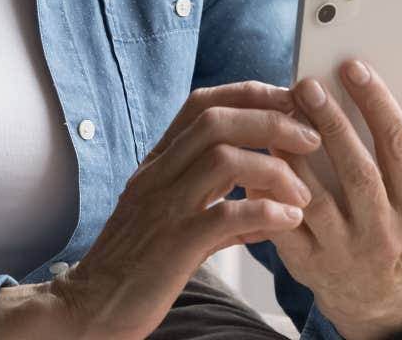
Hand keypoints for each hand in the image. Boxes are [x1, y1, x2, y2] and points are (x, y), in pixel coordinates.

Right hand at [0, 81, 323, 339]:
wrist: (90, 307)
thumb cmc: (135, 266)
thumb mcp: (171, 220)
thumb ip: (216, 206)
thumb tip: (266, 208)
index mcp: (157, 164)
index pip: (202, 104)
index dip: (250, 94)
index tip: (290, 102)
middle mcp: (157, 176)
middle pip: (216, 120)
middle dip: (272, 120)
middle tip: (311, 138)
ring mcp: (163, 208)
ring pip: (222, 159)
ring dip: (274, 169)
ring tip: (304, 191)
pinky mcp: (172, 245)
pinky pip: (224, 215)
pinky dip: (264, 213)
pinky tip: (287, 222)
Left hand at [263, 66, 401, 339]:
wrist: (373, 290)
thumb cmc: (394, 217)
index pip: (399, 147)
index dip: (377, 104)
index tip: (352, 67)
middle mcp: (383, 230)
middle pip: (358, 171)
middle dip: (332, 123)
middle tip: (307, 84)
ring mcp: (344, 250)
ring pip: (316, 198)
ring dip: (295, 155)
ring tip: (280, 114)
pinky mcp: (308, 263)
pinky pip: (284, 222)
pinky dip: (270, 189)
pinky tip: (261, 156)